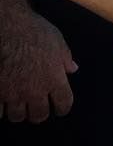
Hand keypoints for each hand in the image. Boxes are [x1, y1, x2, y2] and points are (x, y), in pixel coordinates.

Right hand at [0, 0, 77, 122]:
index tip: (60, 107)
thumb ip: (66, 58)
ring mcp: (14, 94)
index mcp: (54, 79)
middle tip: (38, 107)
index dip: (63, 107)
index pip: (64, 104)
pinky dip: (1, 109)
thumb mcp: (58, 41)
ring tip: (20, 103)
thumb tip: (73, 68)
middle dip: (39, 113)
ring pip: (17, 116)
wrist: (10, 28)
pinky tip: (3, 101)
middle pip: (39, 115)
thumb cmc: (35, 32)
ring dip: (20, 111)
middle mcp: (35, 91)